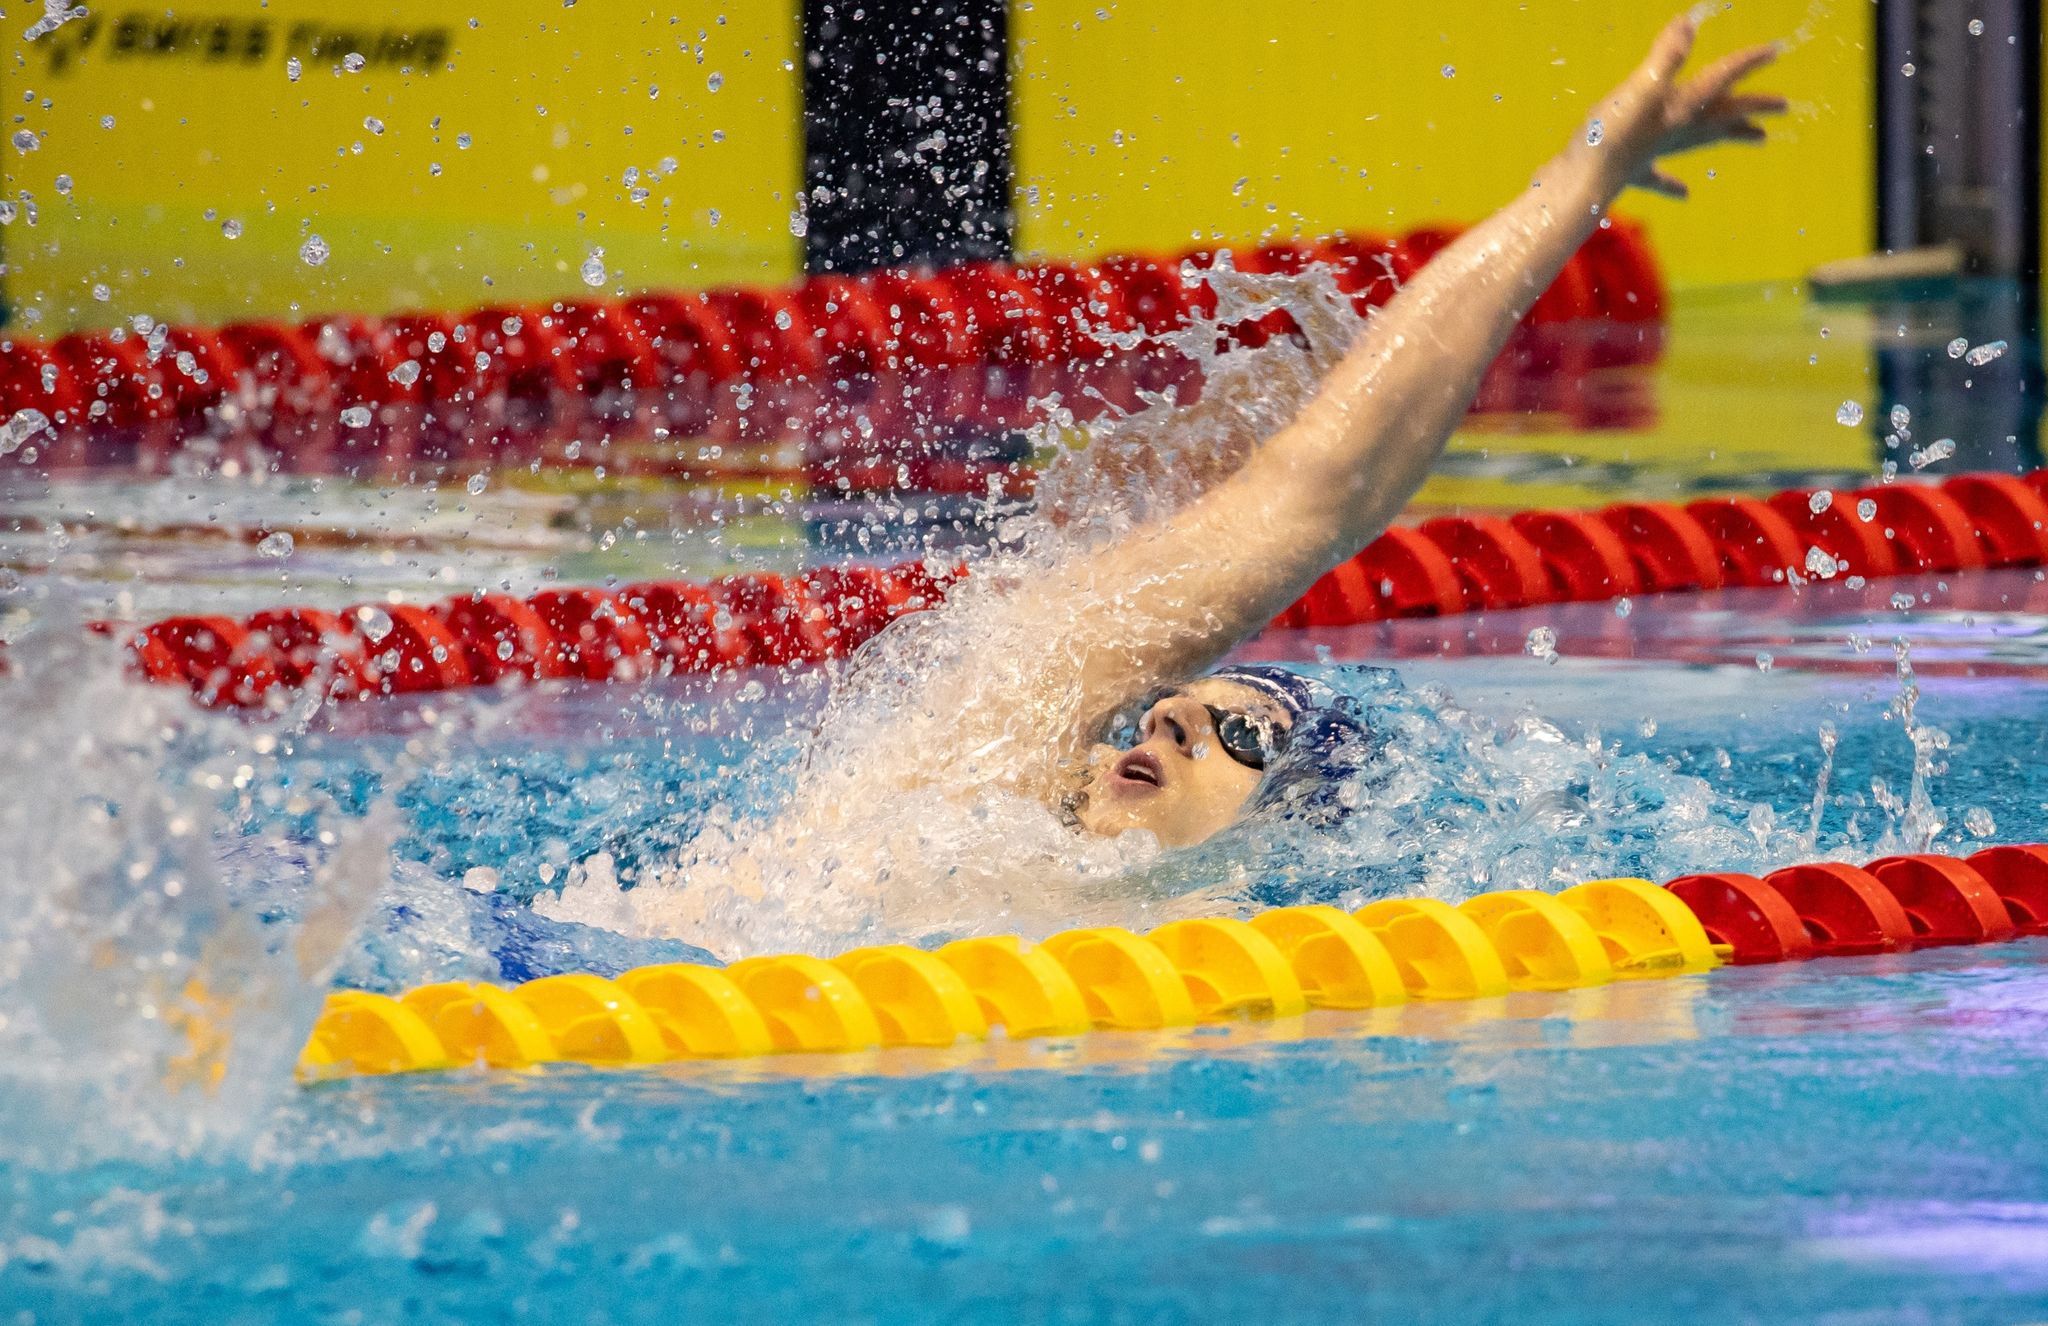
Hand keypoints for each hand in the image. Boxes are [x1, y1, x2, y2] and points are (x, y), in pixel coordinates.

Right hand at [1582, 13, 1786, 199]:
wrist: (1578, 188)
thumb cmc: (1607, 138)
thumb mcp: (1637, 90)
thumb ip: (1664, 57)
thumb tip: (1688, 23)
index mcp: (1680, 109)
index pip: (1721, 79)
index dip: (1746, 62)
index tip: (1774, 50)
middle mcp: (1674, 131)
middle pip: (1723, 116)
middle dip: (1753, 107)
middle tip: (1783, 106)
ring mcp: (1653, 153)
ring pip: (1701, 141)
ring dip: (1729, 135)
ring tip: (1758, 135)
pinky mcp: (1629, 171)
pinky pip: (1659, 177)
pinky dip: (1673, 184)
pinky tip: (1685, 193)